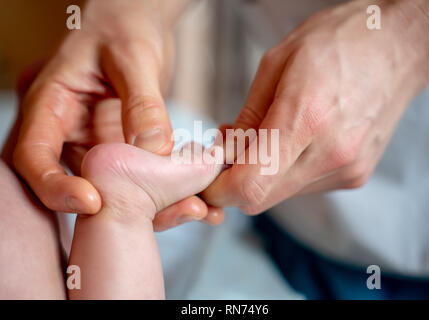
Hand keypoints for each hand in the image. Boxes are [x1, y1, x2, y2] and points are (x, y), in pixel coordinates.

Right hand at [10, 0, 222, 228]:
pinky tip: (198, 196)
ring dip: (149, 207)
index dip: (53, 186)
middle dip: (112, 210)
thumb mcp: (133, 57)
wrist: (138, 24)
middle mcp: (67, 131)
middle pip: (70, 183)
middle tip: (159, 219)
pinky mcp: (119, 149)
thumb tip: (154, 150)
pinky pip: (136, 178)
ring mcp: (93, 143)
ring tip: (195, 209)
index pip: (33, 155)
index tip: (91, 202)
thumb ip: (142, 102)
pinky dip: (165, 192)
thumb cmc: (124, 26)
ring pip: (109, 188)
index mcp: (51, 104)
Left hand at [202, 0, 428, 213]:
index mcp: (306, 119)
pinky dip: (287, 172)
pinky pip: (304, 185)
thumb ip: (247, 118)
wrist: (399, 45)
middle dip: (235, 183)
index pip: (250, 185)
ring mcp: (347, 169)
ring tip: (264, 138)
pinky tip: (292, 143)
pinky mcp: (356, 175)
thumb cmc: (337, 42)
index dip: (219, 190)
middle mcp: (330, 154)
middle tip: (228, 152)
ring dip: (262, 176)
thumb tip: (225, 154)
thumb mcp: (277, 64)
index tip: (207, 177)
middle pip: (261, 198)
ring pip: (281, 194)